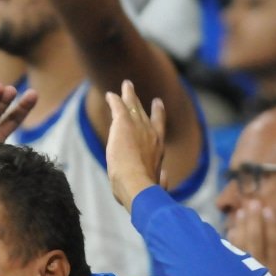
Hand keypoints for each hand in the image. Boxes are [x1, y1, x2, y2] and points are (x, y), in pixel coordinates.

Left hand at [104, 80, 164, 211]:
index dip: (158, 114)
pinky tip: (110, 95)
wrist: (137, 184)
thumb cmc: (145, 189)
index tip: (158, 103)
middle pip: (144, 113)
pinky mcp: (123, 124)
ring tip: (126, 85)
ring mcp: (138, 127)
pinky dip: (115, 100)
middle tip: (135, 90)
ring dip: (128, 94)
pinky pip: (118, 107)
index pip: (159, 126)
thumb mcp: (156, 185)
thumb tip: (165, 179)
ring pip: (132, 106)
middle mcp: (151, 134)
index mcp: (158, 148)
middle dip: (139, 101)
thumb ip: (161, 181)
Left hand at [228, 200, 275, 275]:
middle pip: (256, 242)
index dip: (271, 226)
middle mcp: (260, 274)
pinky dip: (228, 245)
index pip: (274, 246)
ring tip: (238, 212)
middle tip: (251, 202)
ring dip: (240, 229)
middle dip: (254, 221)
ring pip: (241, 248)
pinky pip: (229, 259)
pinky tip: (227, 232)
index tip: (268, 209)